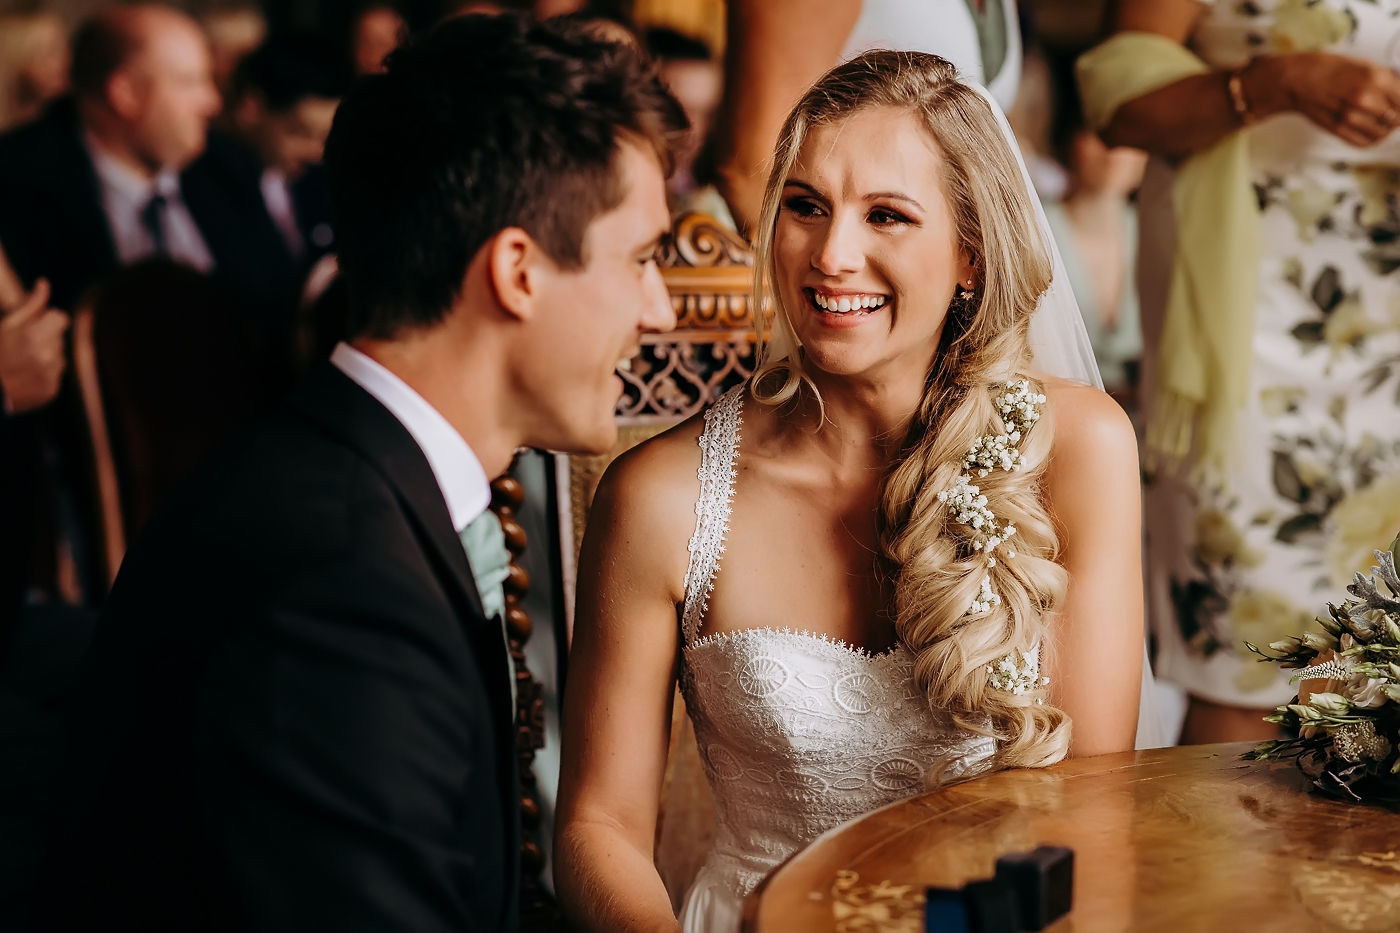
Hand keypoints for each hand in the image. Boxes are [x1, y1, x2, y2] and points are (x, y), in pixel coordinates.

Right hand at [0, 279, 68, 413]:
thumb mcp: (8, 324)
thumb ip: (31, 305)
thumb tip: (44, 283)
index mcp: (36, 335)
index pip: (61, 317)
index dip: (48, 320)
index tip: (35, 326)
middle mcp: (48, 354)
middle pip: (59, 337)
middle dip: (45, 338)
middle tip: (22, 347)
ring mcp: (51, 374)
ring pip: (59, 356)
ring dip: (47, 356)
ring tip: (23, 362)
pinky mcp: (52, 389)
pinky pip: (56, 375)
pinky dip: (45, 374)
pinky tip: (26, 375)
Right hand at [1276, 52, 1399, 146]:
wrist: (1296, 79)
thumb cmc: (1327, 68)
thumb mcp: (1363, 64)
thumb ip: (1385, 78)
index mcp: (1375, 77)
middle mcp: (1364, 98)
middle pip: (1396, 118)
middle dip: (1397, 116)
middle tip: (1393, 113)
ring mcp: (1350, 116)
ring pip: (1382, 133)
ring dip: (1385, 129)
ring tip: (1382, 122)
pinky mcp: (1338, 129)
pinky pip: (1364, 142)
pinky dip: (1372, 139)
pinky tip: (1371, 132)